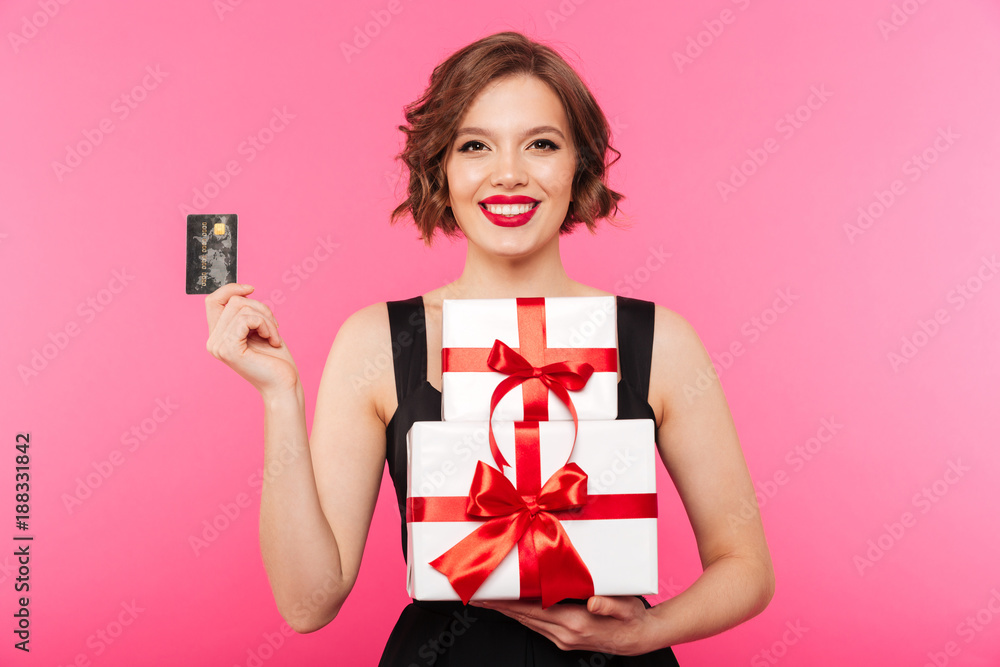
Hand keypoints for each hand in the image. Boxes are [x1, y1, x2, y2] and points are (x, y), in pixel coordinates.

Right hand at [205, 283, 298, 396]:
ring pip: (241, 308)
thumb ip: (245, 313)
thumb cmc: (275, 359)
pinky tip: (273, 340)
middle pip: (233, 301)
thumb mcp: (258, 329)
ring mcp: (218, 346)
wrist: (283, 384)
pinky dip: (266, 325)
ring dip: (266, 318)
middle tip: (274, 327)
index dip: (231, 289)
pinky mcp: (229, 349)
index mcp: (218, 336)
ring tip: (274, 336)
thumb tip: (243, 291)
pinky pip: (247, 319)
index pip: (212, 301)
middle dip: (260, 308)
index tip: (251, 289)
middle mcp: (213, 341)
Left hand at [472, 595, 654, 655]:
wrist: (640, 638)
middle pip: (524, 618)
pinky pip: (538, 626)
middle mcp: (565, 634)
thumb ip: (609, 604)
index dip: (508, 603)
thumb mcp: (626, 607)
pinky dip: (522, 616)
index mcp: (575, 623)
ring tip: (489, 599)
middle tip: (477, 594)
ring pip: (528, 623)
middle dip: (500, 607)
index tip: (487, 595)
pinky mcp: (566, 640)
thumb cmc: (632, 617)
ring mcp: (564, 639)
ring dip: (508, 612)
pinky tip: (515, 607)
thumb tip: (593, 603)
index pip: (532, 611)